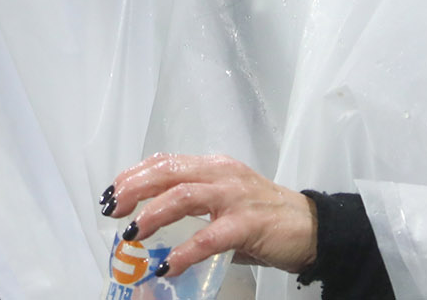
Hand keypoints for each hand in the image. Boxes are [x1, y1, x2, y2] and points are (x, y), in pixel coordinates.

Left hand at [103, 153, 317, 277]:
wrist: (314, 228)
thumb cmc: (267, 218)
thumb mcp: (226, 202)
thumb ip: (195, 208)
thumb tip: (154, 227)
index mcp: (213, 166)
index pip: (166, 161)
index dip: (136, 174)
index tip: (113, 191)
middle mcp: (222, 174)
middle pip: (169, 172)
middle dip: (135, 188)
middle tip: (112, 208)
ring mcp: (236, 196)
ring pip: (185, 196)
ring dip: (153, 214)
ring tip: (132, 233)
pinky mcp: (249, 223)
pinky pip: (210, 237)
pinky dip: (186, 251)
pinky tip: (168, 265)